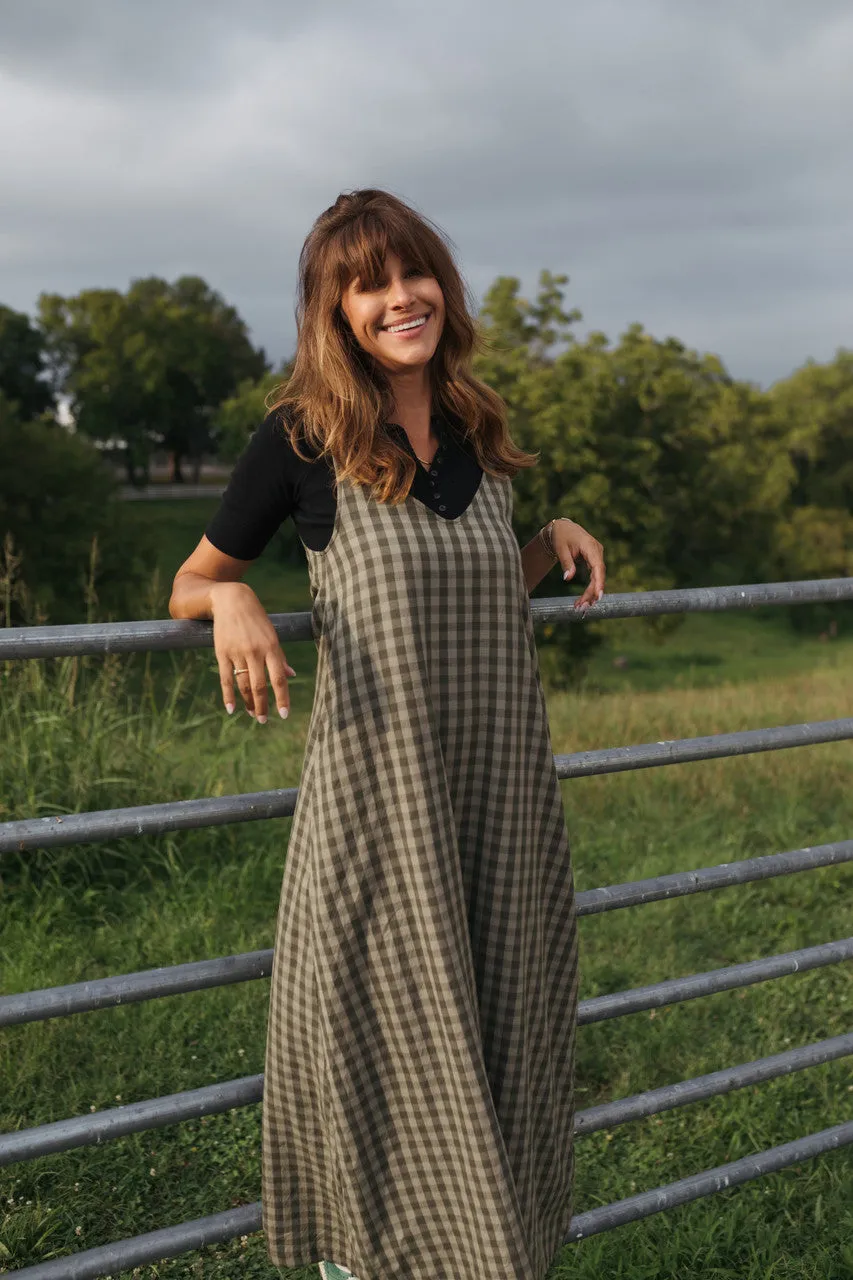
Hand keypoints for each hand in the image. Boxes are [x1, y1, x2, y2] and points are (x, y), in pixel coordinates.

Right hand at [210, 581, 295, 722]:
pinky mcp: (222, 653)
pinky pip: (226, 678)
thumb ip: (280, 657)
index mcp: (272, 647)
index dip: (282, 698)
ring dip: (248, 702)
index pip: (279, 678)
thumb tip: (291, 675)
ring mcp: (238, 652)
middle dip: (262, 706)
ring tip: (252, 714)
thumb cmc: (256, 619)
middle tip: (263, 720)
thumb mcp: (272, 634)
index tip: (284, 714)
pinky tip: (231, 709)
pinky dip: (228, 695)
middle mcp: (255, 651)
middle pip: (260, 686)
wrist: (231, 600)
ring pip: (243, 684)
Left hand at [552, 520, 605, 611]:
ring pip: (597, 578)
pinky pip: (594, 576)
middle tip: (582, 607)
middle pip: (598, 575)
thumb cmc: (561, 536)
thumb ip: (566, 563)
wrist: (563, 528)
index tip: (598, 595)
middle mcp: (597, 551)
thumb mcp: (560, 549)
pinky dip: (590, 587)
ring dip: (590, 593)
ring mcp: (597, 556)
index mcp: (590, 546)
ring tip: (580, 606)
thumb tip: (567, 578)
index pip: (598, 566)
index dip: (599, 582)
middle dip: (591, 592)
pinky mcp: (594, 560)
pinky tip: (584, 599)